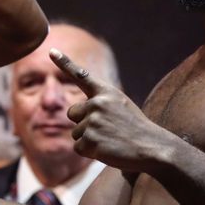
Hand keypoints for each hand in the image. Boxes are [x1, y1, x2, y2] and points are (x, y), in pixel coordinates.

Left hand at [50, 48, 175, 173]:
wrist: (153, 148)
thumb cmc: (136, 128)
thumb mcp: (121, 106)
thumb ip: (100, 103)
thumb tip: (74, 112)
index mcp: (106, 92)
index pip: (81, 75)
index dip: (65, 62)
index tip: (52, 51)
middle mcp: (97, 103)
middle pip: (72, 113)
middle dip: (83, 123)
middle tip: (106, 129)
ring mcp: (93, 121)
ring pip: (76, 133)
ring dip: (89, 140)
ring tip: (110, 140)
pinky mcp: (91, 140)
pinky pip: (78, 148)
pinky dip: (90, 152)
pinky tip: (107, 150)